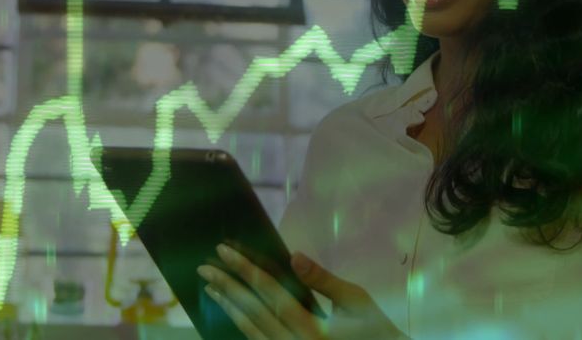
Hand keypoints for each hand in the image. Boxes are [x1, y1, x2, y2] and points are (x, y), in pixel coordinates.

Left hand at [197, 243, 406, 339]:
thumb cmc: (377, 330)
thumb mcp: (357, 302)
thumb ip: (323, 280)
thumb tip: (293, 256)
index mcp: (314, 330)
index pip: (271, 294)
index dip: (246, 270)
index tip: (224, 250)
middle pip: (254, 314)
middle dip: (228, 288)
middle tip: (204, 268)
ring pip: (252, 333)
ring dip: (229, 309)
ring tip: (212, 288)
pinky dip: (244, 327)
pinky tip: (232, 312)